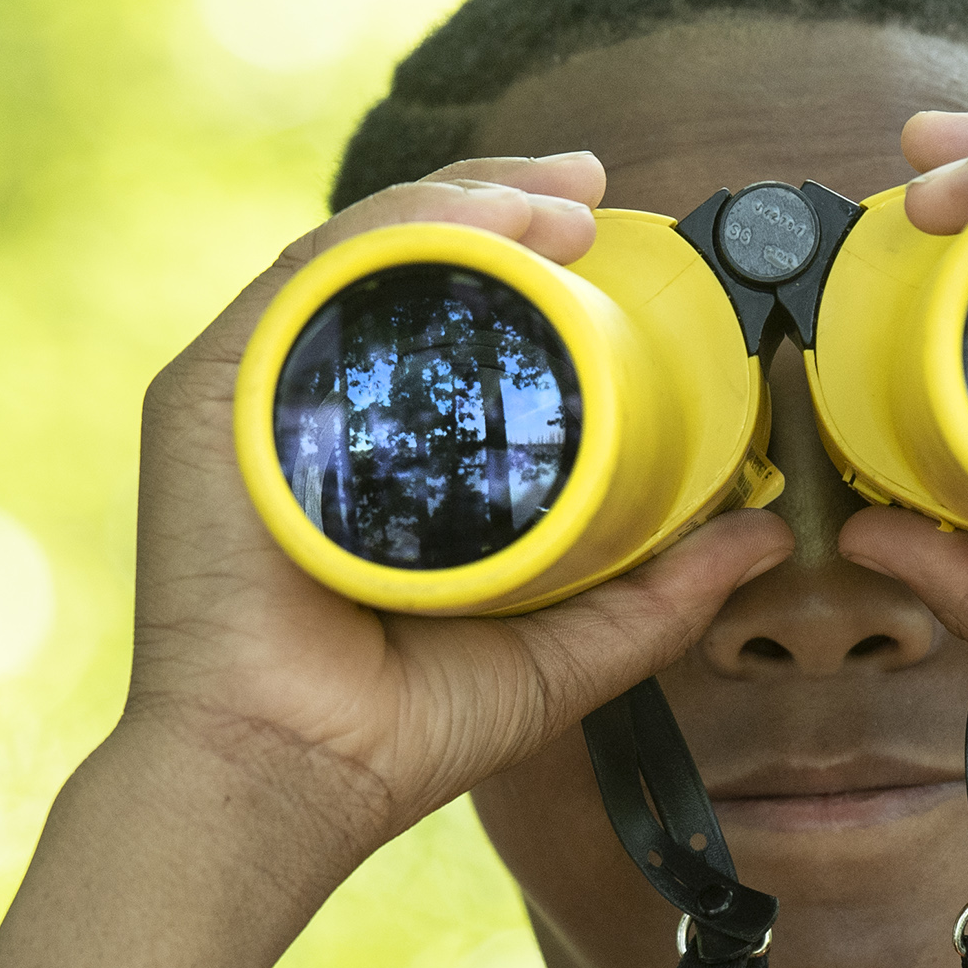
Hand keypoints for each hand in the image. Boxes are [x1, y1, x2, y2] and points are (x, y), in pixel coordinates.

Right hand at [117, 153, 793, 872]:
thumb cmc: (399, 730)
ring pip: (360, 253)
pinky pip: (308, 278)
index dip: (524, 257)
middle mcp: (306, 405)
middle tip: (596, 190)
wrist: (291, 777)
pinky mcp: (204, 395)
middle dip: (504, 204)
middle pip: (402, 264)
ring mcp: (252, 394)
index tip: (611, 238)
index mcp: (374, 449)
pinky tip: (478, 224)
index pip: (444, 317)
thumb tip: (763, 536)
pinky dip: (397, 231)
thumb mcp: (563, 648)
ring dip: (467, 201)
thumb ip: (658, 594)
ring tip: (562, 198)